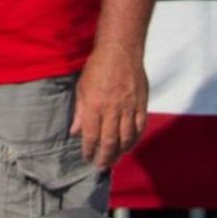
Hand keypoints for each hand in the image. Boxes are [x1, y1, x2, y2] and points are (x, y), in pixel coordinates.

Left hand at [72, 41, 148, 168]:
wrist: (121, 51)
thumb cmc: (98, 67)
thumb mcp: (82, 87)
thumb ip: (80, 112)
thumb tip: (75, 132)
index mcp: (94, 105)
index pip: (91, 135)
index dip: (89, 150)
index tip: (87, 158)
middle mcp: (112, 110)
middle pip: (110, 141)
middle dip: (105, 157)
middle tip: (101, 166)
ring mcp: (128, 108)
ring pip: (126, 138)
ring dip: (120, 152)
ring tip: (115, 159)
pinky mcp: (141, 105)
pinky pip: (139, 128)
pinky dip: (134, 139)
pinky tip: (130, 145)